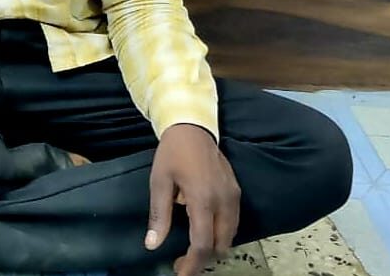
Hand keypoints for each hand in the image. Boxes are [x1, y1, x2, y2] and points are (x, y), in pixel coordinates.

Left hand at [144, 124, 239, 275]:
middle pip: (220, 245)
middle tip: (181, 261)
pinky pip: (233, 223)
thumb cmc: (172, 154)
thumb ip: (159, 215)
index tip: (180, 274)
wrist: (193, 128)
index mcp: (203, 199)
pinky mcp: (237, 192)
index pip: (202, 244)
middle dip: (202, 259)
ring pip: (230, 236)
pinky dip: (221, 234)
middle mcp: (224, 201)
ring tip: (191, 250)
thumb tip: (152, 245)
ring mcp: (234, 197)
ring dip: (213, 247)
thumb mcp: (159, 182)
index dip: (192, 264)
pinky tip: (205, 231)